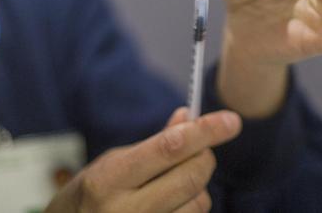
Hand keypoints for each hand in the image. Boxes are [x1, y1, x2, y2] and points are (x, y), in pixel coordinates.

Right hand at [45, 108, 240, 212]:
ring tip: (177, 182)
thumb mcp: (113, 163)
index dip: (206, 131)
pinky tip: (173, 202)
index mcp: (109, 180)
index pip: (169, 148)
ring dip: (199, 186)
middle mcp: (125, 211)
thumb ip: (155, 143)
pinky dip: (191, 206)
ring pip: (198, 202)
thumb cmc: (90, 196)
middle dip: (205, 156)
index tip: (232, 120)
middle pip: (191, 176)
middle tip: (201, 149)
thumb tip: (188, 117)